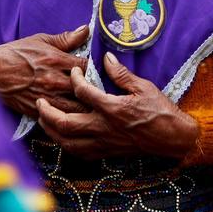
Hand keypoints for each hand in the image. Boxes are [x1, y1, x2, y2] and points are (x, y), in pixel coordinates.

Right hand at [0, 27, 89, 116]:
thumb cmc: (14, 54)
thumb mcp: (39, 40)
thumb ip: (65, 39)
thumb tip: (86, 30)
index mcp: (56, 60)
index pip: (88, 66)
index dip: (97, 68)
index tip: (98, 70)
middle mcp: (54, 80)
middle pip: (86, 89)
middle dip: (95, 91)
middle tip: (100, 91)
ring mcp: (46, 97)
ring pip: (76, 109)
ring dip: (85, 108)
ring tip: (91, 106)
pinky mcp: (38, 111)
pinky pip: (59, 119)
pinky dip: (68, 118)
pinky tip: (74, 116)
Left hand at [35, 52, 200, 159]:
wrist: (172, 138)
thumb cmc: (160, 111)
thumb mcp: (144, 87)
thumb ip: (121, 74)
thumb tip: (106, 58)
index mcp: (113, 108)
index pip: (83, 92)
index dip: (74, 78)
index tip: (73, 70)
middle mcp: (104, 127)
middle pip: (65, 123)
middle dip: (47, 112)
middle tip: (39, 101)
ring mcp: (103, 142)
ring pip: (67, 141)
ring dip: (51, 130)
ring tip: (42, 119)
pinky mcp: (106, 152)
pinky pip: (79, 153)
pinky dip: (65, 145)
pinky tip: (60, 137)